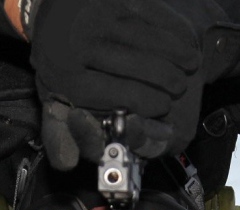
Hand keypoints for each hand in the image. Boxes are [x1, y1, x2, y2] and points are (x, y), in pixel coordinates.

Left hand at [28, 0, 204, 169]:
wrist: (49, 10)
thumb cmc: (58, 66)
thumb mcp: (53, 101)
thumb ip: (61, 135)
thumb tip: (68, 163)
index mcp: (66, 76)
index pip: (114, 93)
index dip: (144, 101)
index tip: (163, 108)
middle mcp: (79, 42)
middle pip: (133, 64)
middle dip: (163, 79)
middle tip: (179, 90)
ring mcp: (95, 14)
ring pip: (144, 37)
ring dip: (173, 54)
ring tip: (190, 67)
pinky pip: (147, 13)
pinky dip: (170, 30)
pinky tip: (184, 43)